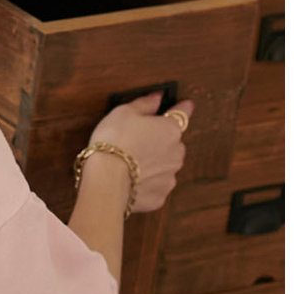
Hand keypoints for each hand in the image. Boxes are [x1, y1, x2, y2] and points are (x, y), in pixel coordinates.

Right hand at [86, 91, 194, 213]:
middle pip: (172, 143)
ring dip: (154, 164)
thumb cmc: (114, 143)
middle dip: (159, 142)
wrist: (106, 181)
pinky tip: (131, 181)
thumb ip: (144, 104)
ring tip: (130, 164)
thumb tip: (157, 97)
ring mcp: (169, 176)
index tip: (187, 105)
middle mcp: (176, 152)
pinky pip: (155, 186)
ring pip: (165, 166)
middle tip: (137, 142)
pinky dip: (146, 184)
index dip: (183, 108)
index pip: (182, 114)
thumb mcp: (123, 113)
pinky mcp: (160, 196)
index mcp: (170, 129)